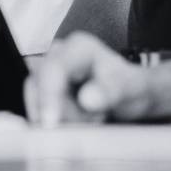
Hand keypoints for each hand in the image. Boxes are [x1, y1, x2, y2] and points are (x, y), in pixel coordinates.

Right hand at [25, 33, 170, 126]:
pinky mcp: (44, 91)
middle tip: (96, 119)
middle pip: (40, 88)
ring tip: (94, 118)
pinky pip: (39, 111)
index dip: (48, 96)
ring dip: (64, 119)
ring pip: (37, 103)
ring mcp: (49, 73)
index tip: (51, 122)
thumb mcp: (130, 89)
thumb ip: (111, 91)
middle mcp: (59, 55)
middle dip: (64, 112)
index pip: (53, 69)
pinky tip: (81, 121)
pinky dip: (59, 122)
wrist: (132, 95)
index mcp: (79, 47)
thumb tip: (87, 98)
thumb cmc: (132, 88)